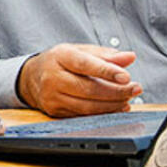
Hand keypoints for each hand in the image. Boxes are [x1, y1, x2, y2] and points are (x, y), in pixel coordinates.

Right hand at [17, 43, 142, 117]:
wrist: (31, 77)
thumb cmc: (60, 61)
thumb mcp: (80, 51)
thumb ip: (105, 55)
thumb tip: (130, 57)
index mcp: (60, 56)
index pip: (85, 64)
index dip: (106, 71)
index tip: (126, 76)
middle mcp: (53, 77)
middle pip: (88, 88)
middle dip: (116, 91)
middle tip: (135, 89)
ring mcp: (52, 97)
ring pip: (87, 106)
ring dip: (112, 105)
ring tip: (128, 99)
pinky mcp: (55, 111)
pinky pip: (83, 115)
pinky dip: (103, 113)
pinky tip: (116, 108)